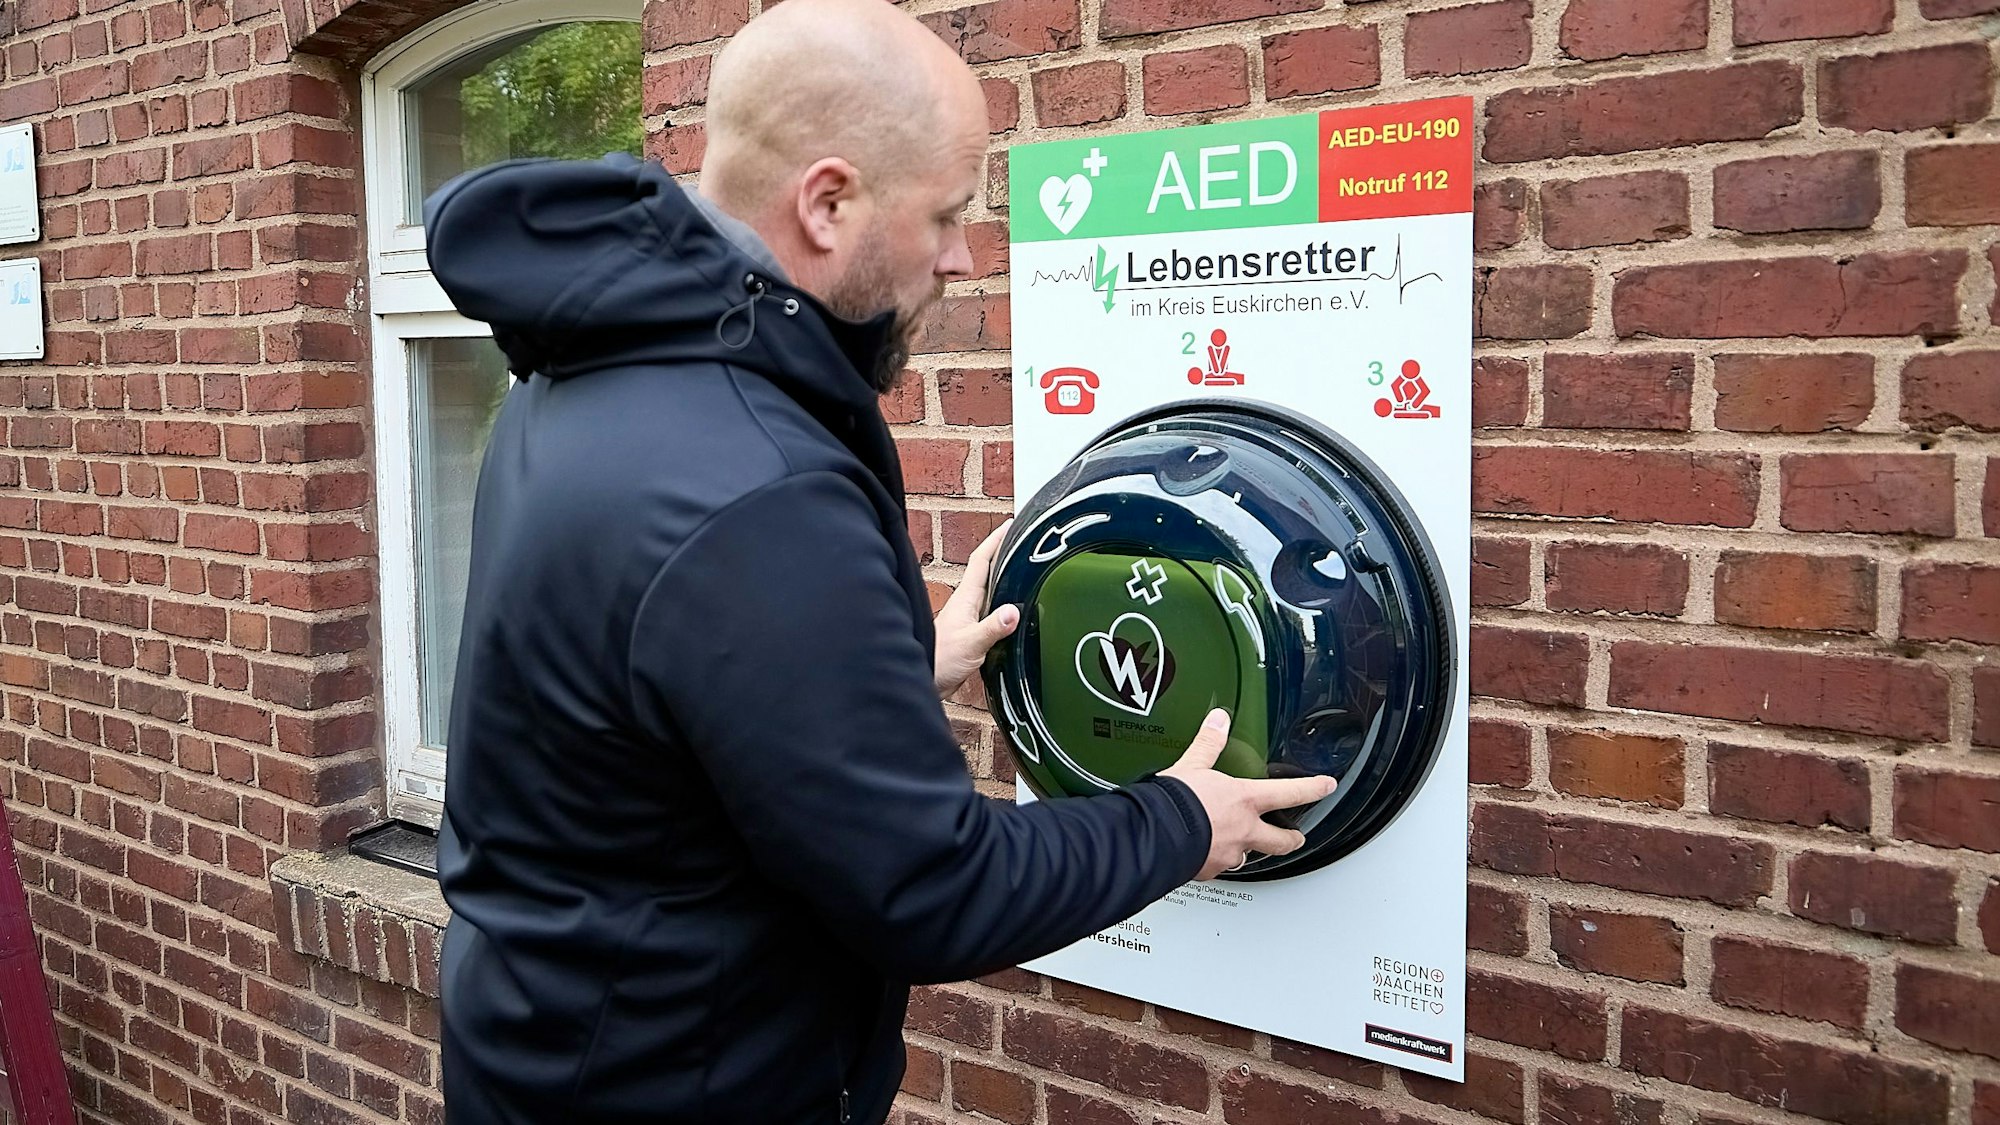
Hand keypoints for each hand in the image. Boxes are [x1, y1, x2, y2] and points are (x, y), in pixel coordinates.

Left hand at [933, 519, 1019, 697]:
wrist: (925, 680)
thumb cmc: (939, 661)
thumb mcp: (970, 644)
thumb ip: (992, 628)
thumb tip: (1014, 611)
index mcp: (966, 599)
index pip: (981, 560)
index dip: (995, 540)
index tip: (1010, 525)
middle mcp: (967, 604)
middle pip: (987, 571)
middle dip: (1003, 553)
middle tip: (1022, 540)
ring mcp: (968, 618)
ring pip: (989, 591)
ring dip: (1004, 578)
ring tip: (1022, 568)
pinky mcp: (971, 633)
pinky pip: (991, 612)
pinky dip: (1003, 604)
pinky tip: (1011, 609)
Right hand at [1159, 710, 1336, 880]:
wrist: (1153, 835)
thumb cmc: (1175, 802)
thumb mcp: (1192, 765)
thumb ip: (1208, 744)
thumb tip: (1217, 721)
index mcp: (1244, 800)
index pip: (1290, 793)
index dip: (1313, 788)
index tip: (1326, 786)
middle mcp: (1243, 831)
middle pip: (1281, 841)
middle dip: (1291, 839)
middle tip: (1296, 838)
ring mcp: (1228, 854)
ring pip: (1249, 857)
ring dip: (1250, 851)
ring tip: (1245, 848)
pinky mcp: (1208, 870)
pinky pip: (1219, 867)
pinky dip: (1216, 861)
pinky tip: (1207, 855)